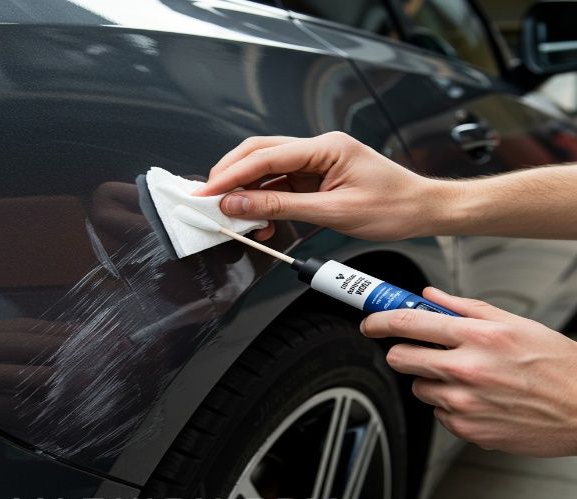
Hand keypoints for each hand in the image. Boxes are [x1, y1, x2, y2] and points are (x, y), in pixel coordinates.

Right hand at [193, 132, 453, 240]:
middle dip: (230, 175)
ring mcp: (317, 162)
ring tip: (230, 215)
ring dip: (245, 191)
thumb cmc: (393, 207)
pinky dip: (265, 202)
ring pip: (267, 170)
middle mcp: (318, 148)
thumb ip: (281, 207)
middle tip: (207, 199)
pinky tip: (258, 220)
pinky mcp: (317, 178)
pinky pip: (281, 185)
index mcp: (325, 147)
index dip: (232, 175)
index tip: (208, 193)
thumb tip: (240, 204)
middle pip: (260, 153)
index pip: (266, 156)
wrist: (422, 211)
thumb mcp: (333, 213)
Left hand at [361, 288, 576, 456]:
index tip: (370, 323)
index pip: (408, 323)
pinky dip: (450, 406)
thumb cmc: (557, 366)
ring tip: (467, 378)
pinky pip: (439, 414)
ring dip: (432, 381)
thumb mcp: (513, 323)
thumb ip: (464, 308)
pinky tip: (478, 399)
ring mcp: (465, 403)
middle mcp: (467, 370)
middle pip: (400, 358)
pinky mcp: (468, 429)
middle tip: (421, 351)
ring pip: (419, 388)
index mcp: (478, 337)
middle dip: (405, 352)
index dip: (379, 321)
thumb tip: (430, 296)